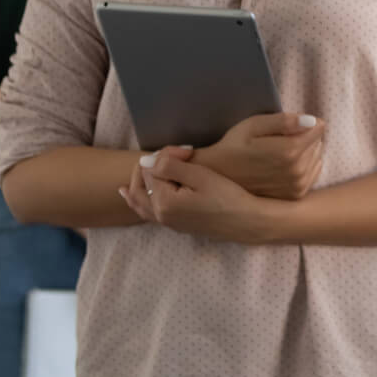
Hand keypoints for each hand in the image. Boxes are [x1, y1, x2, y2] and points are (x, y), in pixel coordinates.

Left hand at [120, 147, 270, 242]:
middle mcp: (159, 215)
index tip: (188, 151)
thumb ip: (169, 165)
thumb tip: (147, 160)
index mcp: (162, 202)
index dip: (166, 154)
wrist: (245, 222)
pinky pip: (145, 212)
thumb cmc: (227, 196)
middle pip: (139, 185)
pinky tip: (131, 196)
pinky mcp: (175, 225)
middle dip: (150, 166)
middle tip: (173, 156)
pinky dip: (136, 201)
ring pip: (137, 201)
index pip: (152, 168)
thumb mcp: (199, 175)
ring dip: (136, 183)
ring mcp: (166, 222)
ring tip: (134, 172)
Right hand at [197, 112, 326, 200]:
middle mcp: (297, 171)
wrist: (219, 178)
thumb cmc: (234, 146)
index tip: (289, 125)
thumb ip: (283, 121)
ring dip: (305, 151)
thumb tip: (312, 121)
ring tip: (279, 153)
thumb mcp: (253, 125)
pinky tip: (284, 165)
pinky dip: (304, 165)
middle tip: (279, 140)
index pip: (318, 128)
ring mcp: (297, 186)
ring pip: (317, 156)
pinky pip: (313, 171)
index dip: (306, 122)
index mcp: (289, 152)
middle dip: (305, 136)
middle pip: (318, 142)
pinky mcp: (296, 195)